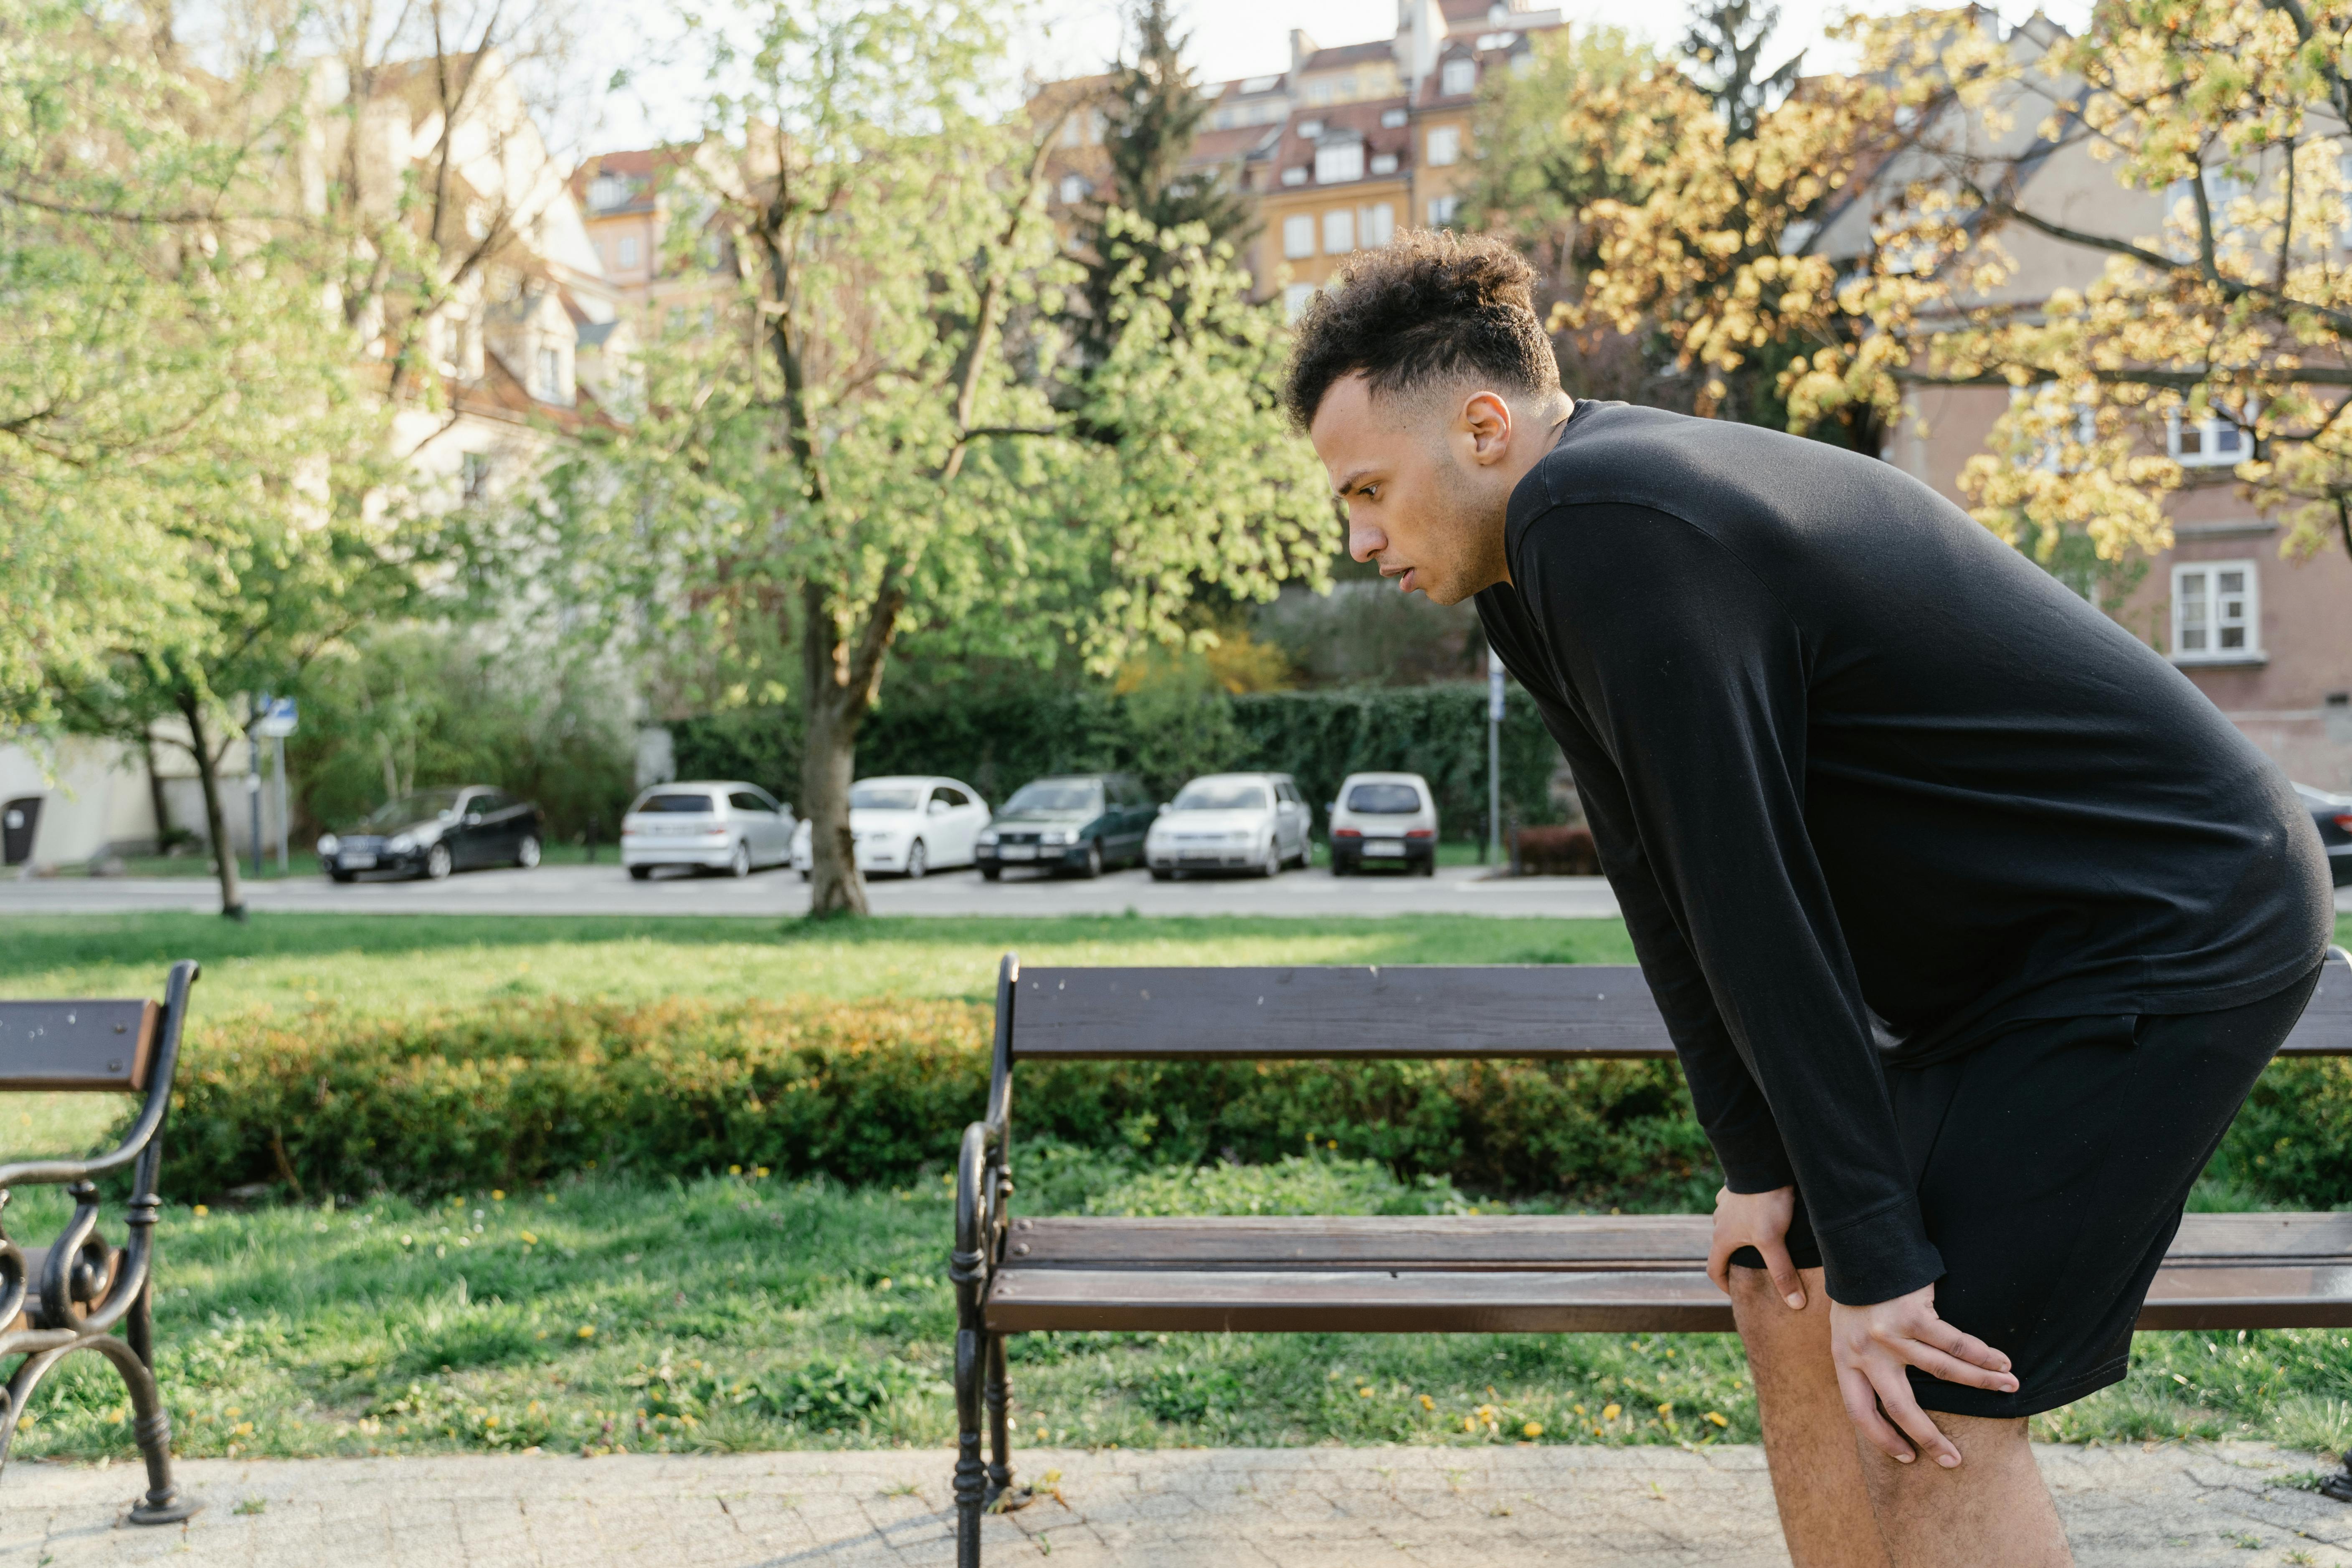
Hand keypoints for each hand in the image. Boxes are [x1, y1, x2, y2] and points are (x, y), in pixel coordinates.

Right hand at [1705, 1184, 1806, 1310]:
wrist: (1761, 1163)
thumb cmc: (1763, 1203)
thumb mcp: (1774, 1242)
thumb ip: (1782, 1273)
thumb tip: (1795, 1305)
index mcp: (1722, 1238)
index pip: (1713, 1270)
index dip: (1725, 1285)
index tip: (1738, 1292)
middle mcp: (1719, 1221)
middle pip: (1724, 1248)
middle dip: (1737, 1261)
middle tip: (1757, 1269)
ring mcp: (1726, 1204)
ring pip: (1732, 1227)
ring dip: (1744, 1237)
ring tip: (1765, 1242)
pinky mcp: (1736, 1190)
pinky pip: (1740, 1209)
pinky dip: (1749, 1217)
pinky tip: (1765, 1215)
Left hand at [1830, 1283, 2017, 1466]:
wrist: (1860, 1244)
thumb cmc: (1860, 1291)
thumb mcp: (1849, 1329)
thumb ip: (1866, 1360)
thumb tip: (1891, 1395)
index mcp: (1844, 1359)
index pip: (1859, 1411)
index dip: (1882, 1437)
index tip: (1906, 1457)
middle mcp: (1864, 1351)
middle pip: (1900, 1407)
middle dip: (1929, 1438)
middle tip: (1953, 1461)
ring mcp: (1889, 1335)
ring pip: (1942, 1372)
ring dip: (1980, 1384)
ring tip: (2008, 1389)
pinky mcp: (1913, 1315)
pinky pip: (1954, 1343)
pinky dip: (1981, 1355)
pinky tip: (2001, 1362)